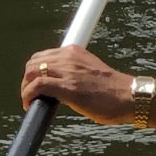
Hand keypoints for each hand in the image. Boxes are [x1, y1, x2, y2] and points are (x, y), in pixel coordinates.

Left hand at [22, 46, 136, 124]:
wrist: (129, 97)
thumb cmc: (113, 90)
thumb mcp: (91, 72)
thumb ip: (74, 73)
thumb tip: (57, 87)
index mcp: (74, 51)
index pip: (43, 56)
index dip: (35, 72)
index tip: (36, 86)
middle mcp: (69, 57)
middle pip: (33, 63)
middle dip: (28, 80)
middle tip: (32, 95)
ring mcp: (68, 71)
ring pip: (32, 72)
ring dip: (26, 88)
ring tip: (30, 101)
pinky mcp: (68, 88)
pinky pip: (37, 86)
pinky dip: (28, 95)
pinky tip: (30, 105)